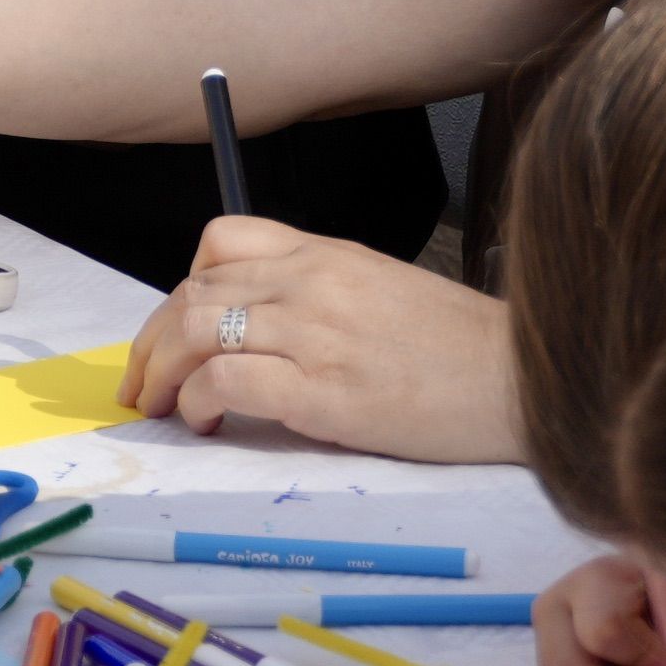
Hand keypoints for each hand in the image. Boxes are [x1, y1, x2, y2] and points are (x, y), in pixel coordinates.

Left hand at [122, 223, 520, 461]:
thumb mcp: (385, 291)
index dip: (183, 285)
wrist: (522, 381)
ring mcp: (314, 333)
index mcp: (327, 255)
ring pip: (194, 332)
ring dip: (161, 372)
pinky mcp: (321, 389)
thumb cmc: (462, 349)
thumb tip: (265, 325)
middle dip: (152, 339)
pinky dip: (197, 403)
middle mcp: (311, 282)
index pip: (222, 241)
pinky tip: (206, 424)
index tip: (178, 327)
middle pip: (192, 292)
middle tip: (142, 382)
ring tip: (160, 406)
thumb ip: (324, 294)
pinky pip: (225, 383)